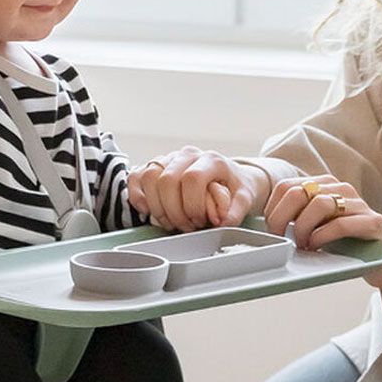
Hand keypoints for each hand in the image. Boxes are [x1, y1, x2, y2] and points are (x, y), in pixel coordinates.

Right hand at [128, 147, 262, 231]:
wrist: (229, 178)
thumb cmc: (234, 188)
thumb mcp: (244, 198)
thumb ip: (236, 210)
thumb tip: (222, 222)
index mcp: (211, 160)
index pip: (192, 178)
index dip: (192, 205)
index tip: (199, 221)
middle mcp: (188, 155)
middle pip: (167, 179)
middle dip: (174, 211)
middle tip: (185, 226)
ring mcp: (170, 158)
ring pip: (149, 177)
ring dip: (156, 207)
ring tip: (171, 222)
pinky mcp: (156, 166)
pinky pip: (136, 177)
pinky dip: (138, 196)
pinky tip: (148, 210)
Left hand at [264, 175, 381, 251]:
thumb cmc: (344, 243)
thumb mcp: (316, 225)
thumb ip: (297, 217)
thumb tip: (267, 224)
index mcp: (323, 185)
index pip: (286, 186)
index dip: (272, 209)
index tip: (271, 231)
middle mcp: (341, 188)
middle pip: (299, 192)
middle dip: (282, 218)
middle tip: (282, 238)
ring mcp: (358, 203)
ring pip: (319, 204)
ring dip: (304, 228)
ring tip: (303, 244)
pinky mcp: (372, 222)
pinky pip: (340, 224)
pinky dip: (322, 237)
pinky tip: (317, 247)